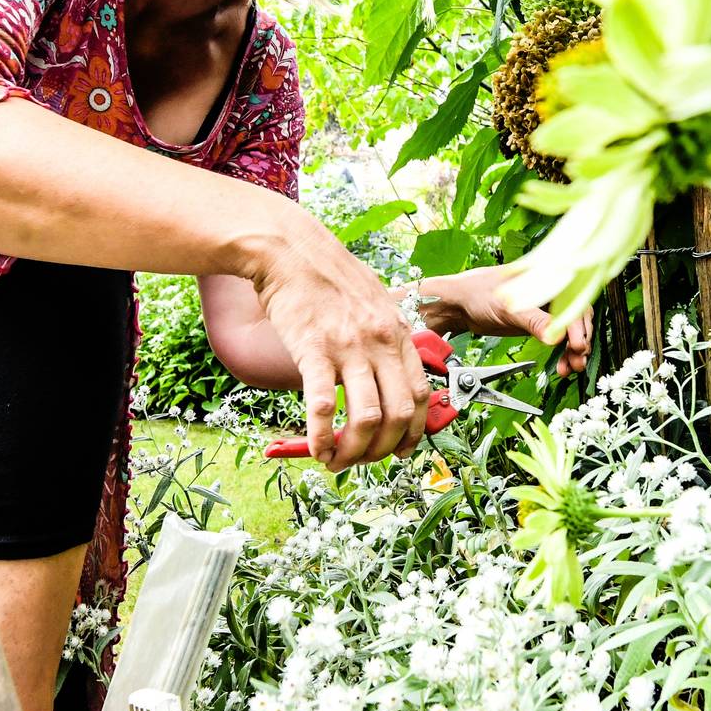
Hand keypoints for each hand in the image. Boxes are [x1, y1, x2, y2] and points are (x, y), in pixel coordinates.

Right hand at [240, 209, 429, 471]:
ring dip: (354, 452)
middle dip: (384, 449)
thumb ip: (386, 336)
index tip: (400, 449)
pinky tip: (316, 449)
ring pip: (367, 418)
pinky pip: (324, 406)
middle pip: (399, 414)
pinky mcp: (313, 350)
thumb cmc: (327, 276)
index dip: (413, 432)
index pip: (421, 395)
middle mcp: (380, 342)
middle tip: (363, 460)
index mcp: (398, 332)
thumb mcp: (373, 302)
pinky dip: (321, 437)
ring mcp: (349, 347)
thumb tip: (390, 373)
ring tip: (338, 461)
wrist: (289, 250)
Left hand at [409, 265, 591, 373]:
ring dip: (573, 349)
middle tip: (577, 360)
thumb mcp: (508, 309)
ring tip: (570, 368)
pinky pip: (559, 336)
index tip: (578, 345)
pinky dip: (562, 351)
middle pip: (578, 316)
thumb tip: (555, 336)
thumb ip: (534, 322)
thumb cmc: (477, 294)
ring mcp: (546, 306)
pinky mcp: (539, 320)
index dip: (579, 324)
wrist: (458, 305)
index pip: (574, 301)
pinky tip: (561, 365)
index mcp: (547, 277)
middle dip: (580, 340)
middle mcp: (551, 289)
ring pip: (570, 328)